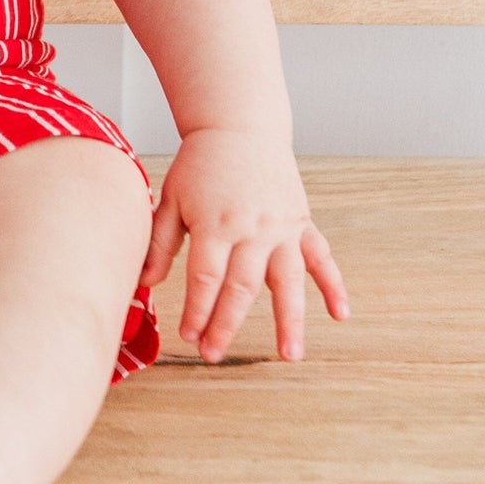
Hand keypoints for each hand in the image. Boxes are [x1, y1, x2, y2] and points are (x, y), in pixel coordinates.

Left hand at [141, 127, 348, 363]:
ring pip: (287, 282)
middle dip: (226, 325)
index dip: (197, 311)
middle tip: (214, 356)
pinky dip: (333, 286)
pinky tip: (340, 315)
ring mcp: (281, 227)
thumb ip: (161, 242)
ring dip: (289, 320)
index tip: (189, 337)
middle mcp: (252, 229)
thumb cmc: (201, 164)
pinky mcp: (301, 222)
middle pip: (241, 288)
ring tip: (289, 355)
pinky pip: (321, 258)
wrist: (241, 127)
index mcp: (216, 223)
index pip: (207, 279)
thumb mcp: (172, 198)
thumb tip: (144, 283)